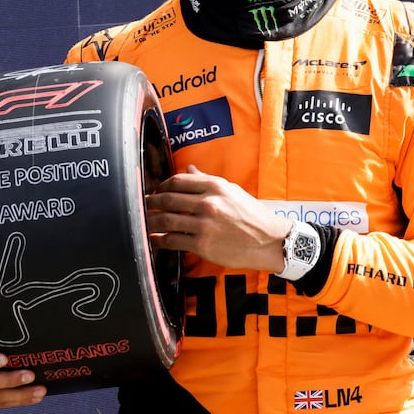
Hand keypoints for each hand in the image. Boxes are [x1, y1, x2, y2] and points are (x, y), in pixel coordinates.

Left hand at [145, 165, 291, 271]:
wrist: (269, 241)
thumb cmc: (253, 215)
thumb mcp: (233, 191)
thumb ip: (207, 179)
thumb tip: (189, 168)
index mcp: (215, 186)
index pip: (179, 181)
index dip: (163, 185)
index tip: (158, 190)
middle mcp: (208, 203)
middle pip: (167, 199)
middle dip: (151, 201)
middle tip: (144, 204)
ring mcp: (204, 225)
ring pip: (166, 220)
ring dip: (150, 221)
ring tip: (145, 221)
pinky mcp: (202, 245)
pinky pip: (173, 241)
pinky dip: (159, 240)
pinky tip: (154, 240)